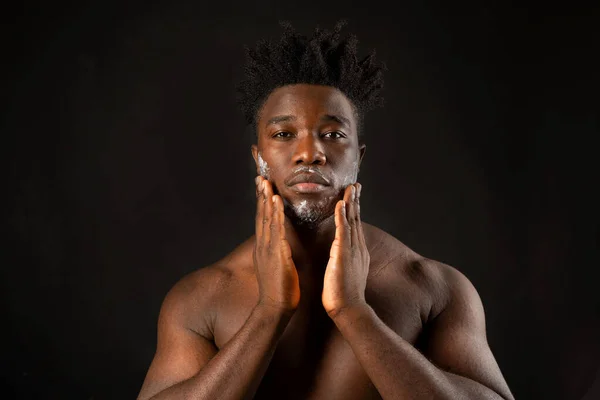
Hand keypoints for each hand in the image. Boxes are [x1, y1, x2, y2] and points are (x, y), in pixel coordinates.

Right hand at [253, 176, 299, 313]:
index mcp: (264, 248)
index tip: (261, 187)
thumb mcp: (275, 266)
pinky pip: (276, 230)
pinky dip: (275, 214)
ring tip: (266, 183)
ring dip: (266, 200)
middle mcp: (263, 245)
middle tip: (260, 177)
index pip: (262, 221)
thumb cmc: (279, 290)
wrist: (275, 308)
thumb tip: (278, 245)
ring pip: (266, 219)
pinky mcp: (276, 253)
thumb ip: (275, 253)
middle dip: (260, 196)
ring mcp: (267, 249)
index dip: (261, 203)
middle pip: (260, 216)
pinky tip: (276, 202)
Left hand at [322, 183, 369, 317]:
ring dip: (351, 203)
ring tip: (350, 188)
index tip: (353, 194)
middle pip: (356, 219)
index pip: (354, 225)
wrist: (349, 310)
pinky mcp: (344, 255)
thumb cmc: (344, 295)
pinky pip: (343, 232)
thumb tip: (341, 254)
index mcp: (356, 251)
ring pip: (352, 221)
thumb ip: (345, 260)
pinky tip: (341, 204)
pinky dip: (342, 217)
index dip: (354, 209)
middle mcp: (357, 248)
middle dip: (356, 200)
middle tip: (355, 184)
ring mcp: (352, 250)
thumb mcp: (345, 272)